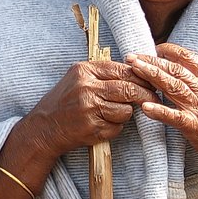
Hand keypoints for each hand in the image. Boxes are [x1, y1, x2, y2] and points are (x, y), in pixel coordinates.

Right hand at [24, 59, 155, 157]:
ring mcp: (89, 109)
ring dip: (125, 114)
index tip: (152, 83)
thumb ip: (105, 74)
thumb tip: (140, 72)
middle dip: (145, 95)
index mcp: (85, 71)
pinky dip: (115, 127)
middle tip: (154, 99)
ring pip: (126, 110)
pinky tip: (101, 124)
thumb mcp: (79, 78)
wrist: (44, 127)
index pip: (123, 70)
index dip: (142, 77)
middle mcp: (86, 88)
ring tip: (111, 113)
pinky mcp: (92, 128)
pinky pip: (117, 127)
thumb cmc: (66, 101)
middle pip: (129, 89)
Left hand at [126, 44, 197, 175]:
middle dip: (151, 61)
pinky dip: (160, 111)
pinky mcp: (195, 126)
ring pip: (173, 86)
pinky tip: (145, 106)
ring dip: (151, 75)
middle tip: (132, 56)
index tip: (155, 48)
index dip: (170, 51)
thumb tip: (183, 72)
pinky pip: (175, 117)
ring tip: (134, 69)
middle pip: (176, 69)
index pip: (189, 58)